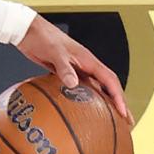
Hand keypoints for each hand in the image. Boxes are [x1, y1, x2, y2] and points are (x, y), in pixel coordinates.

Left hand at [17, 16, 131, 121]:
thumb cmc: (42, 38)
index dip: (118, 97)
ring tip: (108, 120)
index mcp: (88, 60)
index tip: (123, 112)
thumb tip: (73, 84)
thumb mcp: (55, 53)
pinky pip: (79, 89)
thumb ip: (64, 68)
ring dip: (103, 103)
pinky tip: (80, 110)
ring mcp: (75, 70)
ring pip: (95, 89)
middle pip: (107, 87)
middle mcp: (85, 65)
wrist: (28, 32)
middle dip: (118, 103)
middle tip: (125, 121)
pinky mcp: (64, 73)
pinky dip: (84, 100)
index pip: (110, 80)